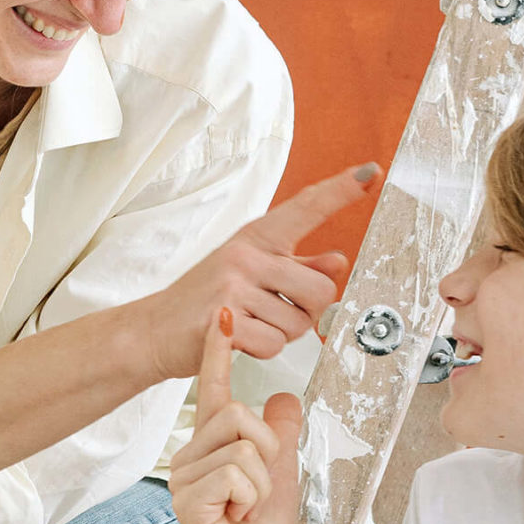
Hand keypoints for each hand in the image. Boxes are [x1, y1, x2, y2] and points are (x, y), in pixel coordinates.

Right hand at [145, 165, 378, 380]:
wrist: (154, 329)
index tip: (370, 172)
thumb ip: (298, 267)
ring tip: (249, 326)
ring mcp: (233, 285)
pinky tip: (239, 340)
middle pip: (320, 290)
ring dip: (280, 335)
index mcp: (257, 238)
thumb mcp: (251, 273)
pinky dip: (262, 351)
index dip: (341, 190)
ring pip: (297, 324)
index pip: (306, 208)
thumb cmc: (206, 299)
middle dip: (306, 312)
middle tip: (276, 312)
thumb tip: (338, 261)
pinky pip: (274, 344)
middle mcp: (246, 255)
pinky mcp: (224, 319)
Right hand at [168, 310, 302, 523]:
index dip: (217, 350)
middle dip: (266, 449)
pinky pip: (236, 473)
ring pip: (242, 445)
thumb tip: (284, 398)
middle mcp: (189, 455)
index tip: (220, 313)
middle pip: (236, 413)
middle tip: (258, 487)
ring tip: (247, 507)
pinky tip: (237, 517)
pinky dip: (252, 497)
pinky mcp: (188, 499)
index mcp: (209, 444)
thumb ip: (280, 434)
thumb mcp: (281, 471)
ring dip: (262, 482)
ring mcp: (183, 478)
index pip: (213, 388)